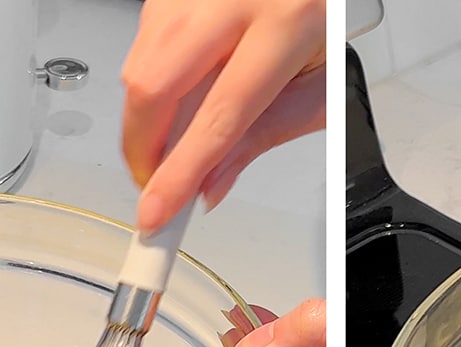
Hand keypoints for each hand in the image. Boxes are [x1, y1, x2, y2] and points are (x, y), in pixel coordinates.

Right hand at [121, 0, 325, 232]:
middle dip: (142, 149)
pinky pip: (141, 45)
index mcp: (284, 27)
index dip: (181, 173)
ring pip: (138, 66)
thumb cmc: (322, 27)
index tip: (158, 210)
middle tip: (155, 181)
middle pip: (155, 86)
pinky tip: (179, 95)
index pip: (219, 118)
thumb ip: (263, 138)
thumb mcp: (314, 91)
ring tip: (174, 139)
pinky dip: (151, 83)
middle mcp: (231, 0)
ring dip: (146, 118)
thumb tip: (209, 185)